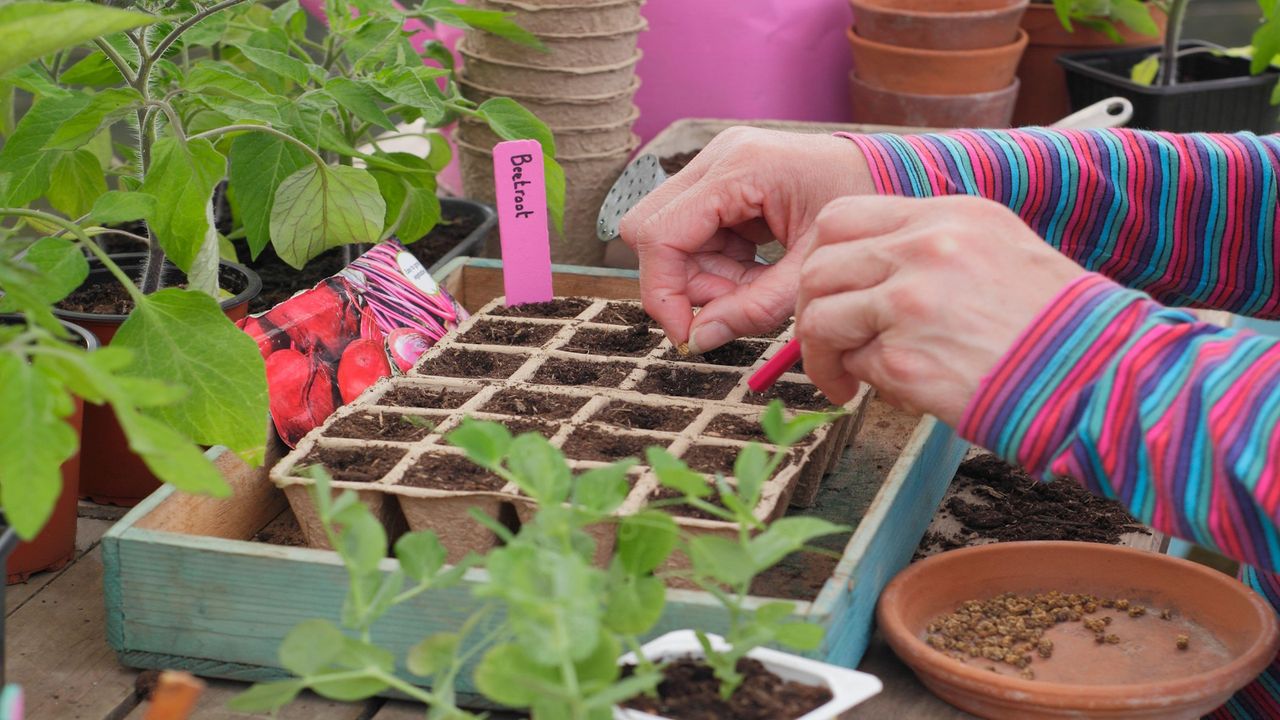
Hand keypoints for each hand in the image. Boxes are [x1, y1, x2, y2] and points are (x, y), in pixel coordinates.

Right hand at [619, 127, 874, 351]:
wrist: (890, 173)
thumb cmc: (861, 210)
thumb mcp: (811, 270)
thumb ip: (756, 307)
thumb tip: (700, 340)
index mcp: (740, 168)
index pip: (661, 233)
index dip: (662, 291)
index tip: (687, 335)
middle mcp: (718, 157)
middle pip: (650, 230)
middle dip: (681, 282)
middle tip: (727, 309)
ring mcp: (716, 164)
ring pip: (668, 236)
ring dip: (701, 276)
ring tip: (754, 288)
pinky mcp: (721, 178)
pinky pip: (691, 232)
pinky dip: (715, 264)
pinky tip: (753, 270)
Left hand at [795, 195, 1087, 425]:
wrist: (1101, 376)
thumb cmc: (1057, 326)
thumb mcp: (1001, 250)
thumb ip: (932, 250)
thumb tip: (870, 274)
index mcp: (948, 215)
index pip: (842, 217)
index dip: (822, 258)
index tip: (827, 289)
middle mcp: (925, 248)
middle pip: (818, 266)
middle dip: (809, 309)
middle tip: (823, 342)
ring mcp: (911, 301)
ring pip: (820, 317)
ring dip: (821, 355)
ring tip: (842, 379)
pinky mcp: (905, 358)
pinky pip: (856, 365)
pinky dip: (864, 382)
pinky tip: (895, 392)